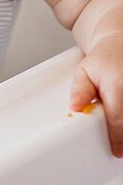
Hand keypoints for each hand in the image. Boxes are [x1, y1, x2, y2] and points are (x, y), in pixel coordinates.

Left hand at [70, 33, 122, 156]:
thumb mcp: (85, 71)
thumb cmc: (104, 59)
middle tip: (121, 149)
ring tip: (122, 138)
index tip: (116, 151)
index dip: (117, 139)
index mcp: (117, 83)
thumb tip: (75, 107)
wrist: (121, 42)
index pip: (118, 119)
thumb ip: (80, 90)